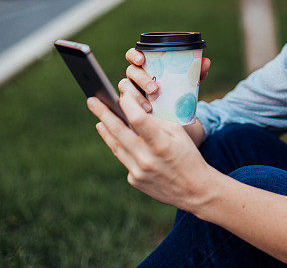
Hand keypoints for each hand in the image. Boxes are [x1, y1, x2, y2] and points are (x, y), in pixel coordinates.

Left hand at [87, 90, 216, 211]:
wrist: (195, 190)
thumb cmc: (188, 156)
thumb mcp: (178, 134)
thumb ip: (156, 123)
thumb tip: (134, 111)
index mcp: (161, 144)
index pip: (138, 119)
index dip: (127, 105)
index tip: (122, 96)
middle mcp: (146, 159)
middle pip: (118, 131)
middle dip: (103, 113)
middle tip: (91, 100)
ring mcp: (138, 172)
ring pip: (116, 146)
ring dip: (106, 131)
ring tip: (99, 120)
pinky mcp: (134, 181)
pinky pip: (125, 160)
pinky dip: (123, 148)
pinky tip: (120, 141)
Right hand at [120, 48, 211, 112]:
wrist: (176, 113)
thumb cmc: (178, 89)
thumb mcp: (188, 81)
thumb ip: (196, 71)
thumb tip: (206, 62)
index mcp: (146, 65)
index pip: (133, 55)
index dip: (134, 55)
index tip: (142, 60)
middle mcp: (135, 76)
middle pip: (130, 71)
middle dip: (141, 79)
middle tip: (154, 89)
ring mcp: (131, 90)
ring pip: (125, 89)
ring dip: (135, 97)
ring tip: (149, 106)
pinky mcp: (130, 105)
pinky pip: (125, 105)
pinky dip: (133, 108)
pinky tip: (144, 113)